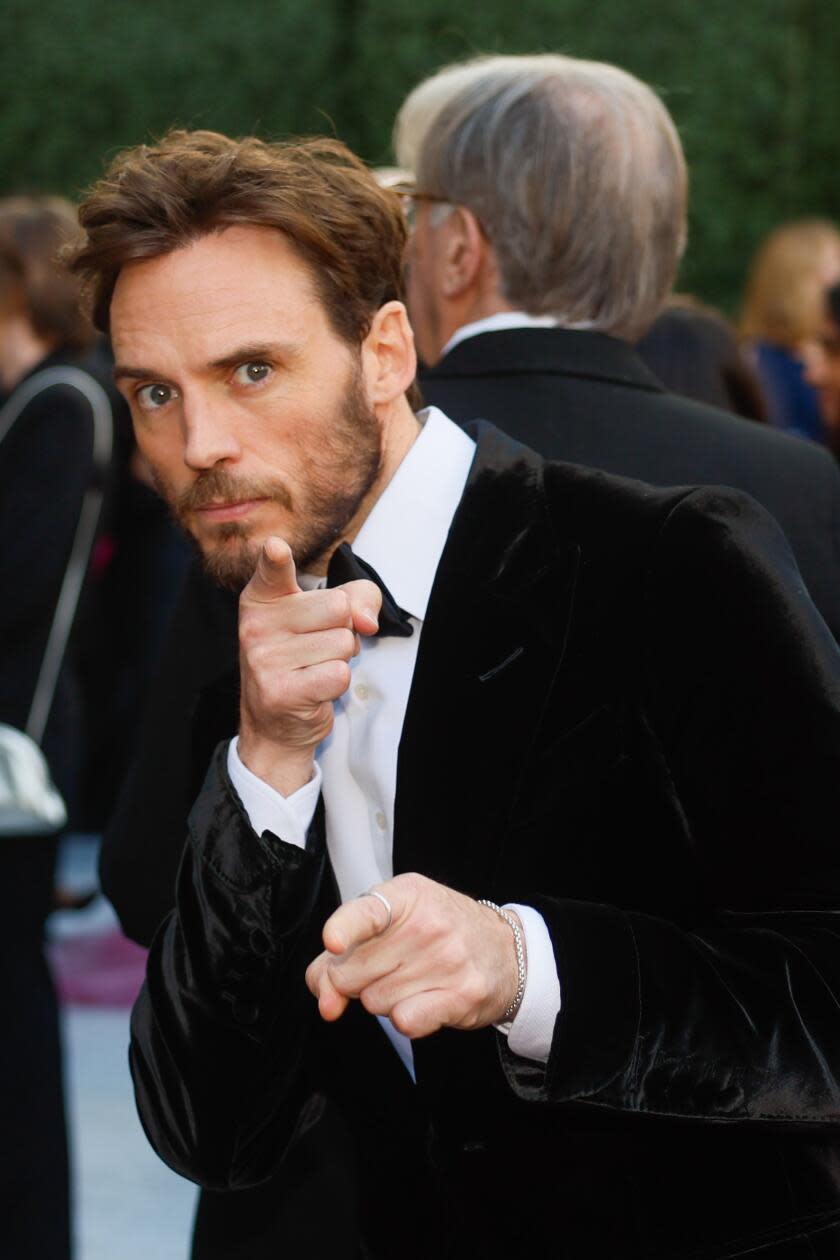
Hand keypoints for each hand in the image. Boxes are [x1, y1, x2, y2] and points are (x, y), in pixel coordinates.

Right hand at [237, 536, 381, 794]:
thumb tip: (367, 620)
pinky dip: (336, 683)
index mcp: (263, 598)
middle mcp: (256, 625)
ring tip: (314, 668)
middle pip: (338, 608)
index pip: (273, 570)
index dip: (276, 557)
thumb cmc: (304, 656)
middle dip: (342, 630)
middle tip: (317, 647)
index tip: (275, 547)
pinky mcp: (280, 692)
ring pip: (342, 643)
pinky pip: (338, 674)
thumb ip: (358, 597)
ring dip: (340, 659)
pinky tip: (313, 688)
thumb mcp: (330, 615)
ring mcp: (264, 660)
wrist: (276, 721)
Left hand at [305, 873, 521, 1037]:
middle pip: (352, 973)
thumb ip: (343, 954)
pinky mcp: (462, 995)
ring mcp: (449, 960)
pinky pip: (405, 1021)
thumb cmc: (438, 932)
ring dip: (383, 999)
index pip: (367, 912)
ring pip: (374, 1002)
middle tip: (385, 967)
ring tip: (411, 979)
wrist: (504, 951)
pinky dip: (405, 1018)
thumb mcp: (392, 922)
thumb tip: (324, 998)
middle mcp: (428, 924)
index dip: (344, 929)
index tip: (333, 942)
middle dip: (355, 980)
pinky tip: (422, 1002)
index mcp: (406, 896)